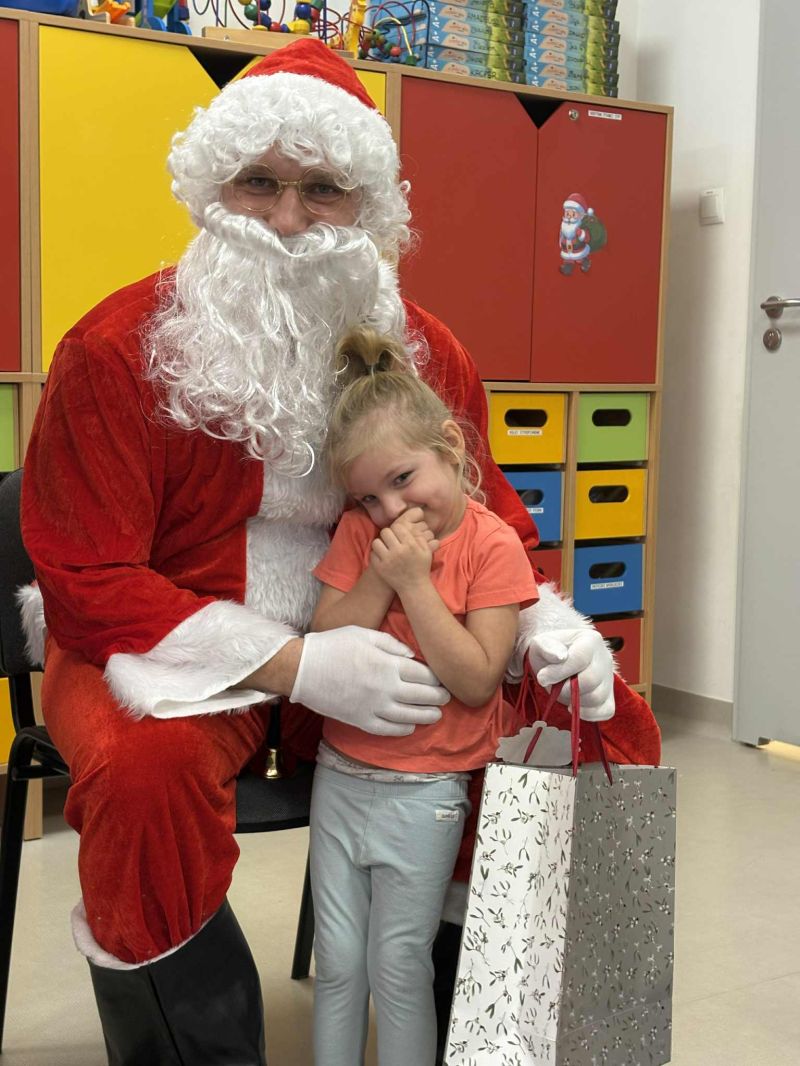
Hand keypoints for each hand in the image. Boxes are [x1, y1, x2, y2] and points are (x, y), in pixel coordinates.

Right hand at [291, 626, 447, 734]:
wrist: (302, 670)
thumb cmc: (332, 646)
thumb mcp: (363, 633)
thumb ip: (391, 643)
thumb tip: (411, 655)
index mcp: (388, 664)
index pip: (424, 675)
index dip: (437, 679)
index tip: (442, 680)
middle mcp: (385, 688)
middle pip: (422, 697)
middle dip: (438, 698)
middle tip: (446, 698)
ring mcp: (374, 707)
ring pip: (410, 717)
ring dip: (427, 716)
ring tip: (436, 715)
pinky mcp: (361, 721)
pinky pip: (388, 730)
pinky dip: (403, 729)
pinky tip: (410, 726)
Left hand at [370, 509, 437, 593]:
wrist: (414, 587)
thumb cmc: (421, 567)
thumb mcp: (426, 551)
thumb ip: (420, 537)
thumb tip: (412, 526)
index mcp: (410, 545)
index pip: (398, 527)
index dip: (398, 529)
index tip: (399, 534)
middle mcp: (398, 551)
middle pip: (386, 532)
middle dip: (388, 534)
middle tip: (391, 539)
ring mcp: (387, 560)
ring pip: (376, 542)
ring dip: (381, 543)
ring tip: (385, 547)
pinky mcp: (380, 568)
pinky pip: (373, 553)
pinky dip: (377, 553)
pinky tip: (383, 556)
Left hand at [527, 628, 614, 721]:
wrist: (556, 662)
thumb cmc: (549, 653)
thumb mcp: (541, 644)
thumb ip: (547, 647)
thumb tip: (560, 657)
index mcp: (591, 640)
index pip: (580, 658)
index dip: (559, 672)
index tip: (542, 678)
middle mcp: (605, 658)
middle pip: (591, 680)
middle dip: (566, 689)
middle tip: (554, 687)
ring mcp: (609, 678)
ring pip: (597, 697)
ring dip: (574, 701)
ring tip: (563, 692)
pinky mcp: (610, 696)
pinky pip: (605, 711)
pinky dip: (588, 713)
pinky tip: (574, 705)